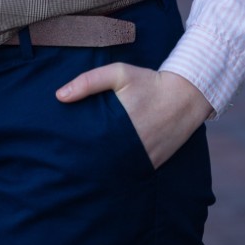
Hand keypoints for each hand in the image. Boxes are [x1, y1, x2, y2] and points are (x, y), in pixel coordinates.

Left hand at [56, 64, 212, 167]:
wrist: (185, 95)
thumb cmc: (149, 82)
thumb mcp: (119, 73)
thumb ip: (88, 82)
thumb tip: (59, 96)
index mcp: (119, 123)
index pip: (88, 143)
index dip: (72, 147)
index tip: (59, 146)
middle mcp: (132, 145)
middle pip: (98, 161)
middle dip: (82, 160)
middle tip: (65, 159)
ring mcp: (144, 158)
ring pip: (114, 170)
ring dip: (100, 168)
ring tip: (82, 166)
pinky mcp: (153, 164)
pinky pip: (130, 171)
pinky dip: (119, 170)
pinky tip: (106, 167)